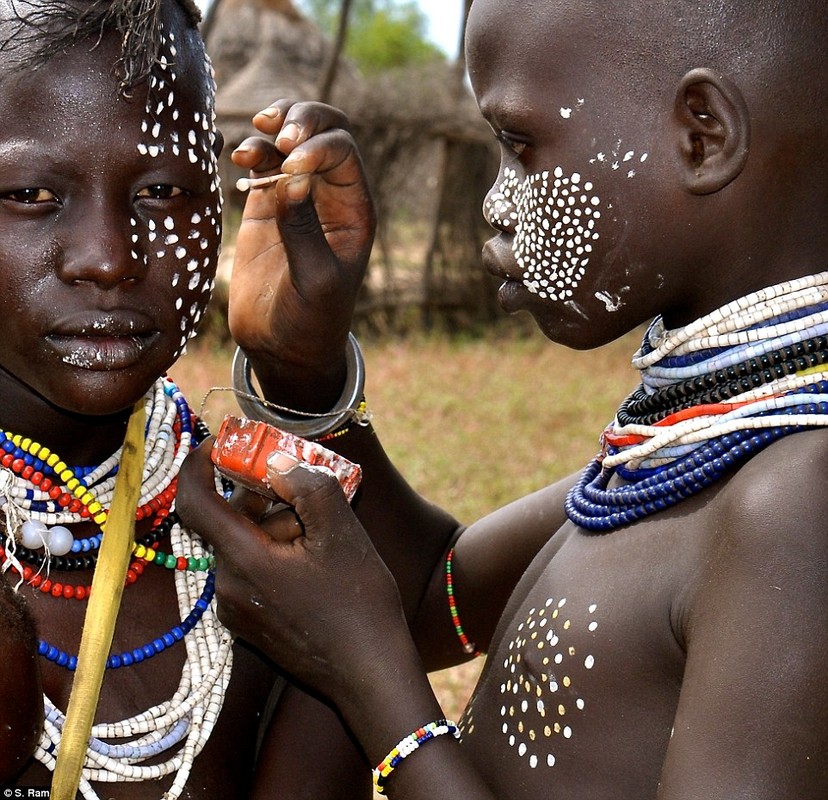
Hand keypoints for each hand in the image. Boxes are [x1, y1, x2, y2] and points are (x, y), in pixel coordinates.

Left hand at [177, 443, 405, 699]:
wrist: (369, 672)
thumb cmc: (358, 602)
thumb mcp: (341, 532)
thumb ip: (307, 486)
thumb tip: (277, 463)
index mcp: (243, 561)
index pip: (195, 502)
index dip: (199, 464)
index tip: (220, 443)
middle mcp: (228, 587)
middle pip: (229, 523)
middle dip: (261, 498)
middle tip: (302, 487)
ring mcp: (237, 611)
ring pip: (244, 548)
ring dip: (273, 528)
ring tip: (321, 530)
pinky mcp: (250, 625)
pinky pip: (251, 573)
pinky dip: (273, 554)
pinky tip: (314, 559)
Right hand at [228, 100, 375, 404]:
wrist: (282, 347)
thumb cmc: (311, 321)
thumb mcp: (315, 280)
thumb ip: (303, 230)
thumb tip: (290, 177)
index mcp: (355, 210)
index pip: (342, 151)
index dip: (317, 145)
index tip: (291, 163)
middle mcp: (330, 197)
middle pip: (324, 130)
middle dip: (300, 119)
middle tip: (274, 130)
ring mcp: (298, 198)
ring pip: (291, 140)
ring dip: (273, 129)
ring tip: (249, 146)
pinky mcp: (266, 209)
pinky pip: (263, 164)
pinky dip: (252, 152)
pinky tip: (239, 159)